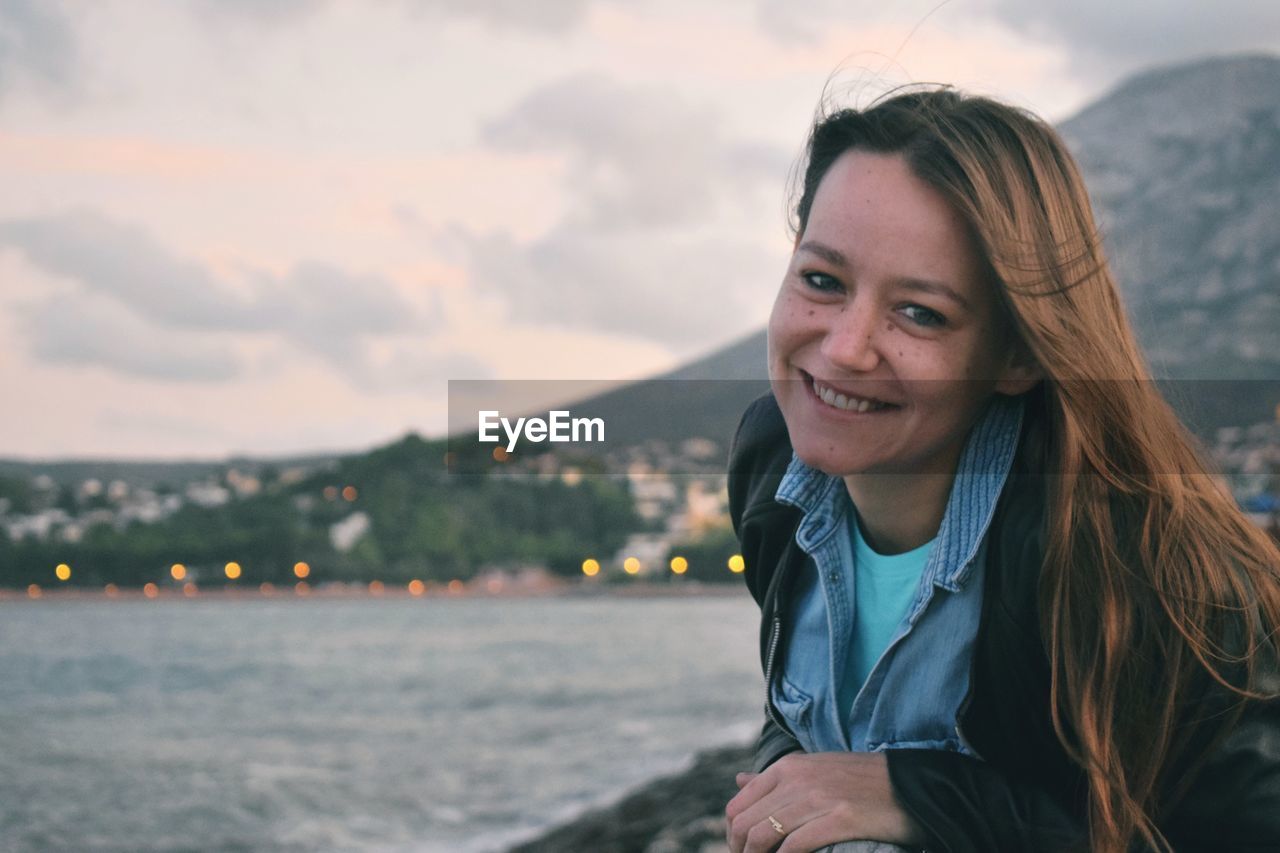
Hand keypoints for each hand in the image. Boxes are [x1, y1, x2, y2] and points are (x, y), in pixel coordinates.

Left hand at [724, 751, 924, 852]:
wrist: (908, 784)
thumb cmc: (858, 780)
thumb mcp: (811, 768)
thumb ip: (773, 778)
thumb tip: (738, 780)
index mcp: (787, 767)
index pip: (738, 805)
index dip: (732, 836)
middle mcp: (796, 779)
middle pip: (745, 823)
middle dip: (739, 851)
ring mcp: (817, 798)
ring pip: (764, 836)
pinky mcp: (839, 818)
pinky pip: (795, 846)